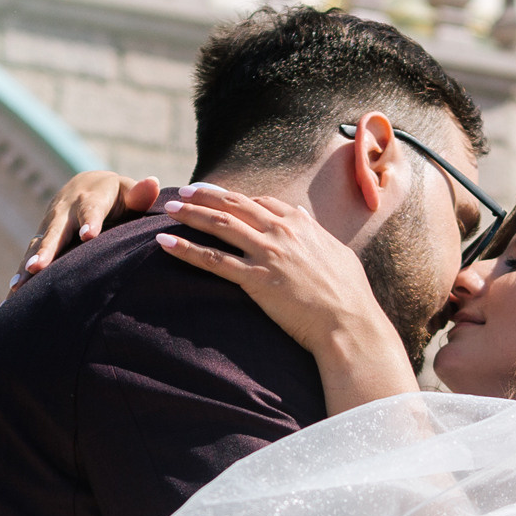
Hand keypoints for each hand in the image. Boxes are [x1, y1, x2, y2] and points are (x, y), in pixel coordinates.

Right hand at [8, 171, 160, 297]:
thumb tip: (153, 184)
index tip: (88, 236)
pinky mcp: (42, 236)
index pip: (91, 210)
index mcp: (90, 198)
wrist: (85, 184)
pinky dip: (22, 272)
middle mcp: (65, 210)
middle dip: (48, 250)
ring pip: (39, 244)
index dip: (89, 221)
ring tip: (19, 285)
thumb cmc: (115, 194)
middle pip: (56, 230)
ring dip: (29, 264)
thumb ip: (139, 193)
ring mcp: (51, 223)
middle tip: (38, 267)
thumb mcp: (128, 191)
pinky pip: (32, 254)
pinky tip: (13, 293)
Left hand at [155, 184, 421, 414]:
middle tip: (182, 192)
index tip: (214, 193)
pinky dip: (186, 249)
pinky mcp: (256, 279)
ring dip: (190, 214)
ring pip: (219, 225)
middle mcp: (281, 231)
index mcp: (300, 224)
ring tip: (168, 210)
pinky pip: (213, 260)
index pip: (259, 202)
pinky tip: (165, 243)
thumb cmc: (349, 295)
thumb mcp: (336, 253)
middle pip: (233, 205)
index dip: (232, 196)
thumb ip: (314, 231)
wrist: (349, 324)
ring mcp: (267, 253)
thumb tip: (301, 215)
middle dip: (204, 195)